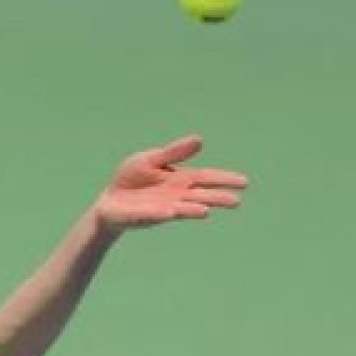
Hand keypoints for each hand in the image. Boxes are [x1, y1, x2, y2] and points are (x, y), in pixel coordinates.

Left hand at [91, 134, 249, 232]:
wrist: (110, 201)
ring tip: (207, 211)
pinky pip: (154, 214)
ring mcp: (162, 208)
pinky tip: (171, 212)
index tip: (245, 182)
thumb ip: (173, 153)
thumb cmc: (132, 180)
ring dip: (192, 210)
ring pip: (181, 208)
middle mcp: (176, 196)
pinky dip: (162, 213)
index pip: (206, 178)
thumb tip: (200, 139)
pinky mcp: (144, 216)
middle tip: (236, 202)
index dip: (224, 179)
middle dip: (216, 198)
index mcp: (180, 180)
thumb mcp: (151, 159)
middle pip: (200, 196)